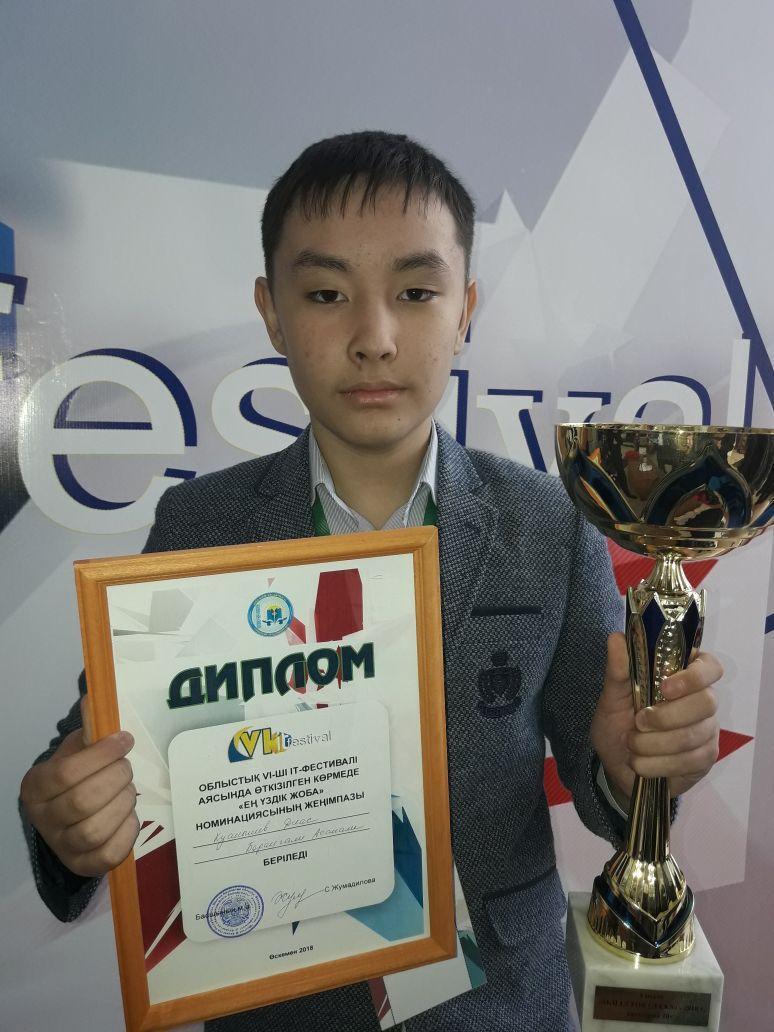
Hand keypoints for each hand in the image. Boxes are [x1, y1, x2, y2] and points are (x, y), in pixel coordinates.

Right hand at [20, 697, 139, 876]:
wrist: (69, 820)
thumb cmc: (76, 778)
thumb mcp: (76, 751)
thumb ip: (88, 728)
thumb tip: (95, 698)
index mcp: (36, 787)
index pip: (67, 772)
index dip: (102, 754)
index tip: (124, 740)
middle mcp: (44, 820)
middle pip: (83, 801)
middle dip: (116, 777)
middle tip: (126, 767)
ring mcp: (63, 847)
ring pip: (96, 829)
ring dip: (123, 803)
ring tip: (127, 790)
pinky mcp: (85, 865)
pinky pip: (110, 853)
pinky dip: (127, 831)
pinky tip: (128, 816)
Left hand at [591, 633, 721, 803]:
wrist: (617, 767)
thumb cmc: (618, 726)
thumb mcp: (612, 699)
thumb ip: (618, 671)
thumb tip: (617, 638)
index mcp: (683, 677)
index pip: (710, 666)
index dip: (694, 676)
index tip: (665, 687)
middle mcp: (702, 701)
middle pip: (706, 702)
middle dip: (666, 716)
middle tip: (639, 722)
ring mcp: (707, 730)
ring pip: (694, 735)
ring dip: (654, 744)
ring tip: (632, 744)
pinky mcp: (705, 758)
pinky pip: (690, 761)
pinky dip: (658, 764)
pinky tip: (641, 763)